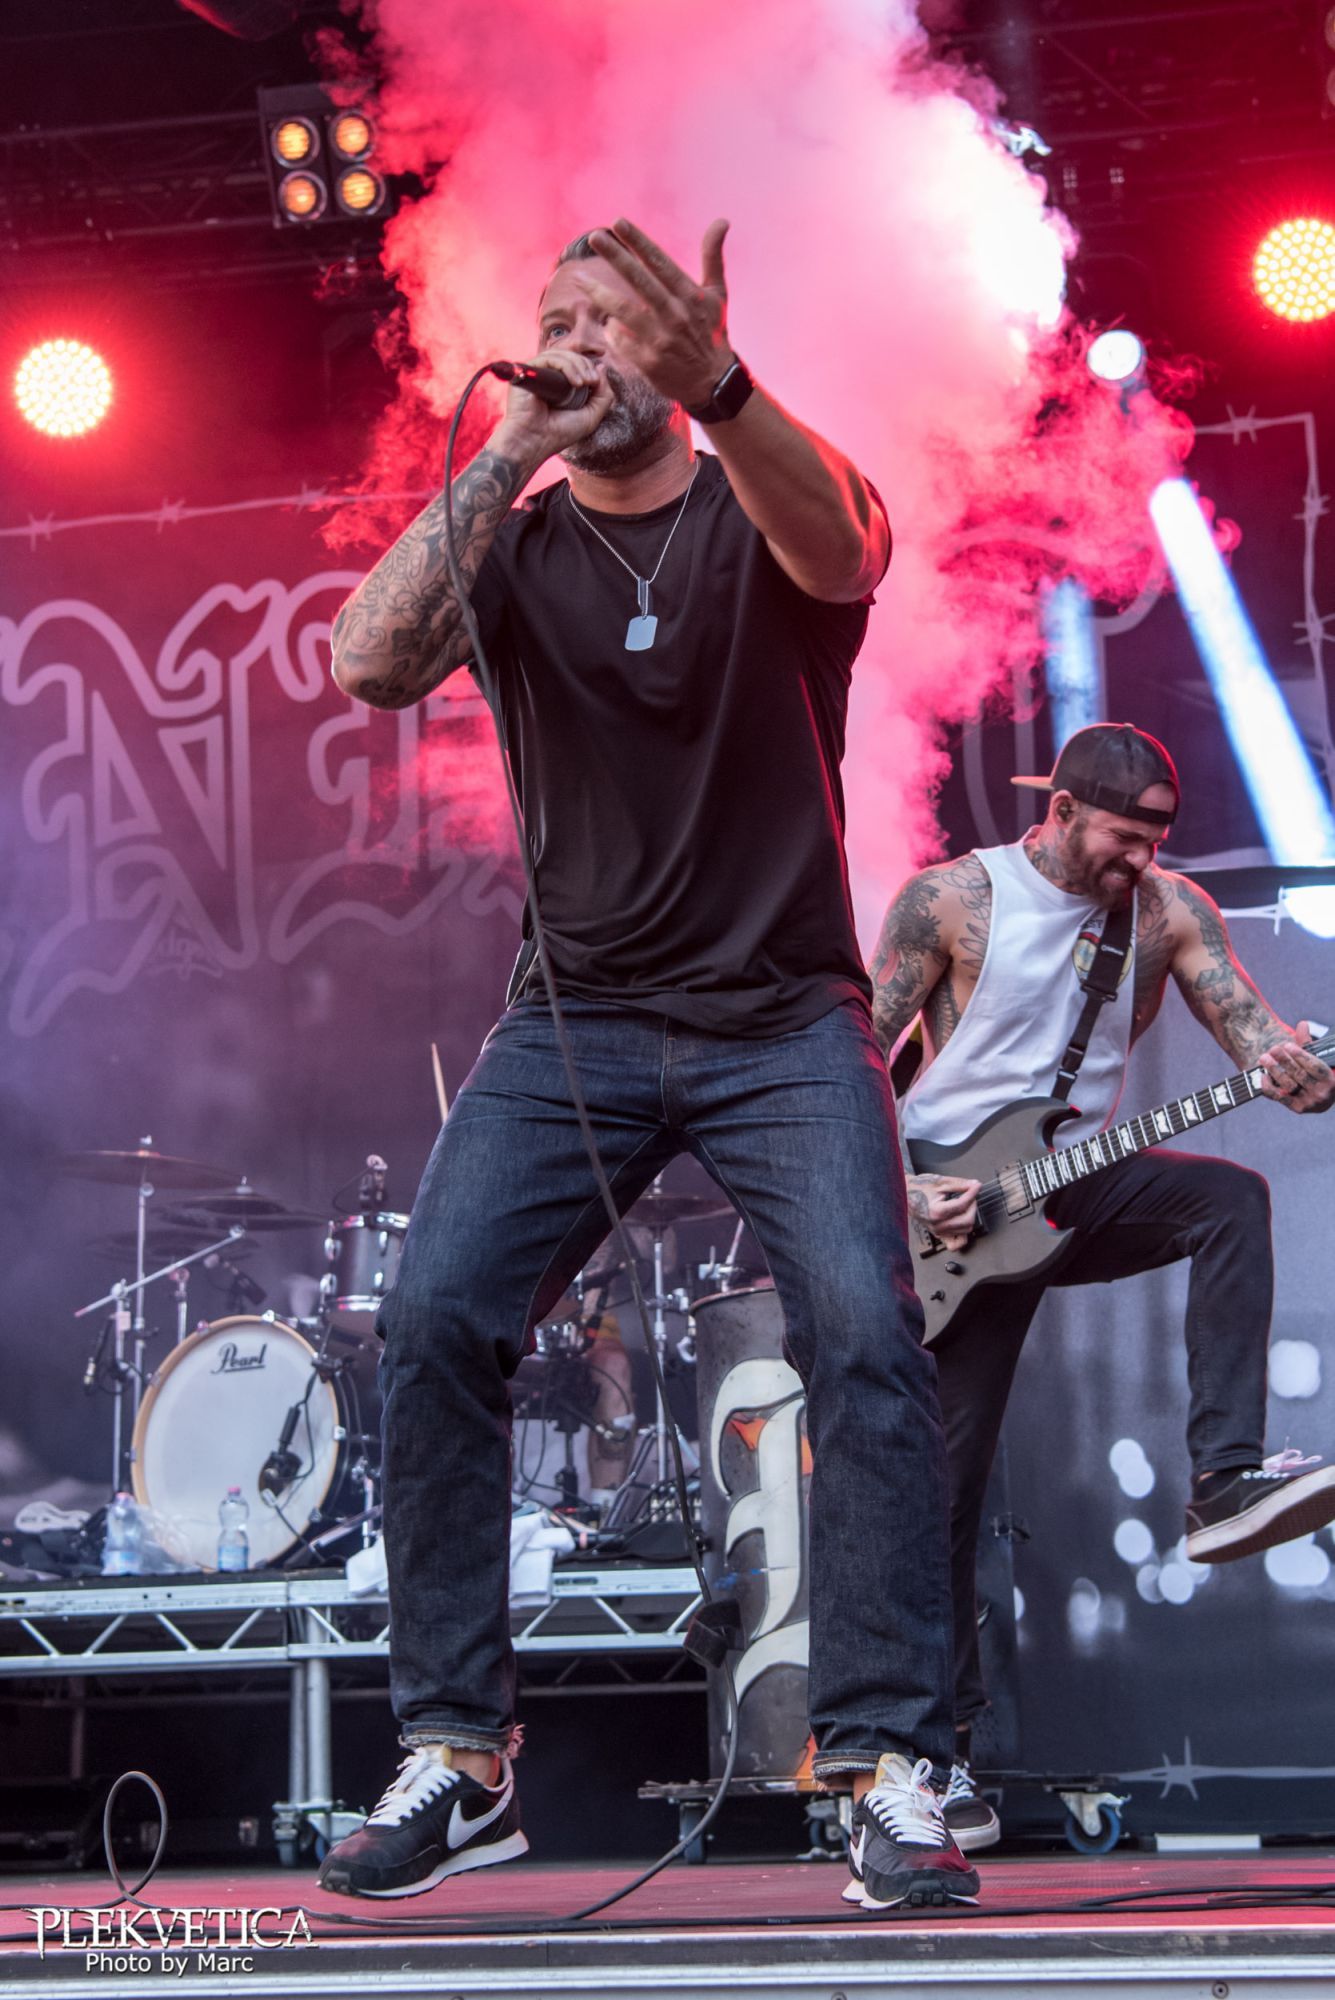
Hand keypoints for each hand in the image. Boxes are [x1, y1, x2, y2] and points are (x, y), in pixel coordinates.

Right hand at [492, 345, 614, 465]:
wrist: (534, 442)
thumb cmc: (558, 433)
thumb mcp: (590, 416)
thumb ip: (603, 395)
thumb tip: (602, 367)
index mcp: (557, 384)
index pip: (574, 363)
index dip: (588, 366)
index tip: (597, 381)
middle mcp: (545, 376)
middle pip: (569, 356)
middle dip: (586, 365)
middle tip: (593, 381)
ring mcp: (535, 372)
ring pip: (561, 355)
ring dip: (578, 365)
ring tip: (586, 382)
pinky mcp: (527, 371)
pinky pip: (550, 358)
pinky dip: (567, 366)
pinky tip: (576, 382)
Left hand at [583, 217, 734, 409]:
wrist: (712, 381)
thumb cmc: (711, 332)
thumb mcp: (717, 294)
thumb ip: (713, 257)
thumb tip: (721, 220)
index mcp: (690, 295)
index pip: (660, 263)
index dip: (639, 242)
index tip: (619, 223)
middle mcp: (676, 315)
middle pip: (639, 281)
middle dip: (616, 257)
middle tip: (594, 237)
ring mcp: (661, 339)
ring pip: (624, 311)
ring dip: (599, 293)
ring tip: (580, 279)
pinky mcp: (649, 362)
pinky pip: (621, 340)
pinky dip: (611, 330)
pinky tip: (606, 323)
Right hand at [906, 1173, 980, 1251]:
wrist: (905, 1194)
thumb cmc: (918, 1188)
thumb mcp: (940, 1182)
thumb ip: (959, 1184)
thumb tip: (974, 1185)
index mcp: (936, 1211)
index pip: (962, 1205)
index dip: (972, 1193)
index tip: (976, 1186)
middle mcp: (937, 1225)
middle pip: (967, 1220)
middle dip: (973, 1206)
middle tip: (970, 1196)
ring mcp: (938, 1232)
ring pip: (966, 1230)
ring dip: (970, 1217)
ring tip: (965, 1206)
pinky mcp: (938, 1235)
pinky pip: (955, 1244)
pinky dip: (963, 1235)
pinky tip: (961, 1223)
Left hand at [1259, 1023, 1334, 1112]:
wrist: (1322, 1099)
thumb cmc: (1318, 1074)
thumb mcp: (1317, 1058)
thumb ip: (1307, 1043)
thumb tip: (1302, 1024)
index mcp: (1330, 1079)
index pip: (1314, 1066)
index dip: (1300, 1055)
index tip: (1287, 1045)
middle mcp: (1321, 1093)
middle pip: (1300, 1075)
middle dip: (1285, 1060)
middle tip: (1272, 1049)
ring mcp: (1308, 1102)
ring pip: (1289, 1085)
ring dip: (1275, 1070)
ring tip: (1264, 1058)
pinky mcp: (1296, 1108)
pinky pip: (1279, 1097)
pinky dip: (1269, 1087)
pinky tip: (1263, 1075)